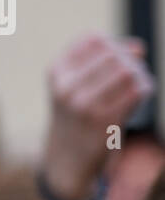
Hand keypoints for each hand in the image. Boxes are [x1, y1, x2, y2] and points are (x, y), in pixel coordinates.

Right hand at [43, 34, 154, 199]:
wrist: (66, 159)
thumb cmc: (76, 115)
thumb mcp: (73, 85)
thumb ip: (101, 61)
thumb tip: (139, 48)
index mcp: (56, 73)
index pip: (93, 39)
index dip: (112, 45)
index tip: (116, 59)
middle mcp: (66, 87)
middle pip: (113, 54)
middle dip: (129, 61)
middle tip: (131, 75)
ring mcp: (83, 104)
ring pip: (127, 71)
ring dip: (139, 75)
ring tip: (135, 85)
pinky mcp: (104, 121)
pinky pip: (136, 92)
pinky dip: (143, 90)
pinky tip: (137, 98)